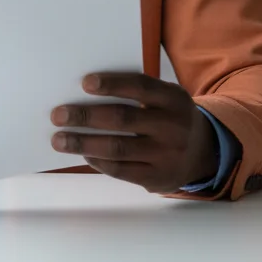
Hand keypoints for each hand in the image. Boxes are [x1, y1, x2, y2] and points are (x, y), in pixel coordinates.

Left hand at [50, 72, 219, 192]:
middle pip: (122, 119)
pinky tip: (84, 153)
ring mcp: (167, 155)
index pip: (140, 86)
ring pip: (118, 148)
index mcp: (173, 99)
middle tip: (58, 115)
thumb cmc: (167, 116)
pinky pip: (122, 170)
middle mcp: (173, 126)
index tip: (84, 83)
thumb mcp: (164, 98)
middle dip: (85, 116)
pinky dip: (98, 161)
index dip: (112, 84)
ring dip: (83, 143)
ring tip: (59, 140)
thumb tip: (83, 93)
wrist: (203, 153)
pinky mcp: (159, 178)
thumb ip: (135, 93)